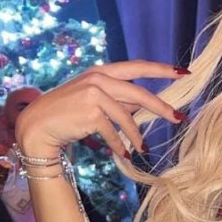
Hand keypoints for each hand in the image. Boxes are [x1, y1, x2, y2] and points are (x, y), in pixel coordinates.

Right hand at [15, 60, 187, 157]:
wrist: (38, 125)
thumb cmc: (67, 113)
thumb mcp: (93, 99)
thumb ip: (117, 99)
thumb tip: (144, 105)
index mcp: (101, 71)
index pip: (137, 66)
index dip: (161, 69)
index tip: (183, 72)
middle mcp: (98, 78)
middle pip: (139, 93)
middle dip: (161, 107)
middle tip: (178, 118)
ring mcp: (93, 94)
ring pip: (127, 117)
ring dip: (137, 136)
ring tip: (145, 149)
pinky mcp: (90, 113)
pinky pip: (114, 133)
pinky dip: (121, 146)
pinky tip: (126, 155)